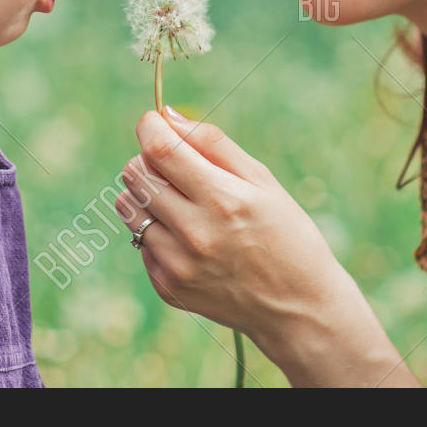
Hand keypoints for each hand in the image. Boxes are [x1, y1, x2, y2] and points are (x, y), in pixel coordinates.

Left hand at [117, 108, 349, 345]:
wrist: (299, 309)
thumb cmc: (287, 235)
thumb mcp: (263, 181)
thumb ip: (212, 143)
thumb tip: (166, 116)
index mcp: (222, 200)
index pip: (159, 150)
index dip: (149, 126)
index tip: (153, 122)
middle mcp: (194, 234)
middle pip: (134, 174)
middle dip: (149, 159)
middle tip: (177, 169)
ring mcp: (177, 264)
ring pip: (126, 206)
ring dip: (146, 195)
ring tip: (181, 204)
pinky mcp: (167, 287)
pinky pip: (139, 240)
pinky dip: (157, 231)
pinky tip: (190, 241)